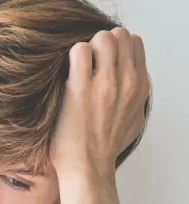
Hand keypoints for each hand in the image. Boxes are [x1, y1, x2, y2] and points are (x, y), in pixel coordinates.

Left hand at [50, 28, 148, 182]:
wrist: (87, 168)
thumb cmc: (105, 147)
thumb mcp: (134, 119)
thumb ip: (135, 96)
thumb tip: (132, 82)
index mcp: (140, 87)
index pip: (134, 43)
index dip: (114, 46)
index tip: (100, 59)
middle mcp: (127, 82)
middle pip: (118, 35)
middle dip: (99, 42)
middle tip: (85, 61)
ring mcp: (105, 84)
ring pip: (101, 38)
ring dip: (85, 47)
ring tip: (74, 68)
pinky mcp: (80, 89)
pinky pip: (79, 50)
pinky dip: (70, 56)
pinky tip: (64, 74)